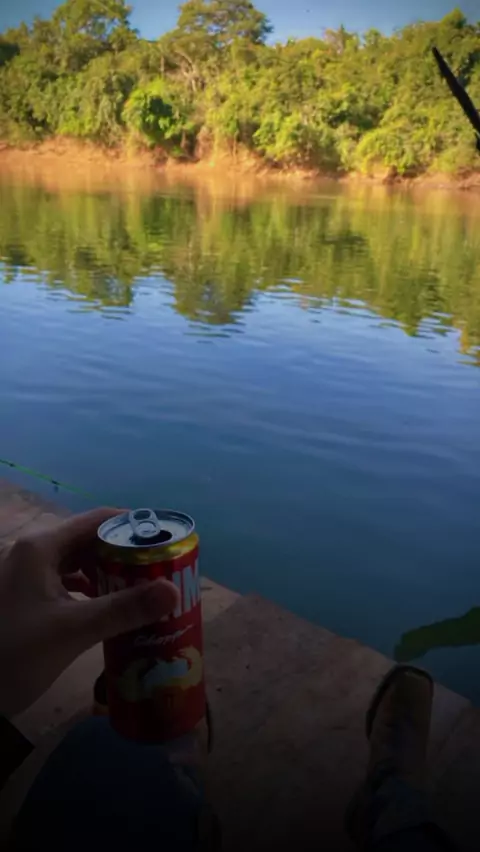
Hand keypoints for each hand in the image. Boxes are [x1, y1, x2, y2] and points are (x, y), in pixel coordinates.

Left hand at [0, 508, 179, 717]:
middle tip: (161, 572)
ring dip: (110, 573)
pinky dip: (93, 590)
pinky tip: (112, 608)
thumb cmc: (15, 653)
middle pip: (91, 539)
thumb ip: (123, 609)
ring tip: (144, 591)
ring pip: (80, 562)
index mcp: (42, 546)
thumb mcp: (72, 631)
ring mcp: (28, 574)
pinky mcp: (27, 596)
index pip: (98, 520)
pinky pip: (68, 581)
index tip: (167, 543)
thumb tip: (173, 591)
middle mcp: (34, 551)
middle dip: (126, 554)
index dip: (134, 527)